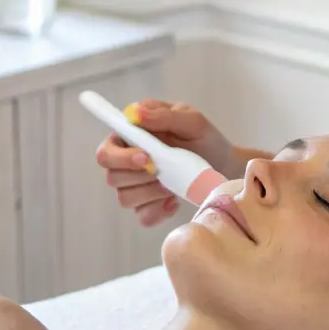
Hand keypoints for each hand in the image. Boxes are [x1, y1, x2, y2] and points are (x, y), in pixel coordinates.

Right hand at [94, 100, 234, 227]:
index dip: (120, 158)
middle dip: (141, 177)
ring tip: (174, 183)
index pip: (106, 152)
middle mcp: (126, 162)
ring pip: (125, 198)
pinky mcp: (147, 205)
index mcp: (129, 138)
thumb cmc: (203, 137)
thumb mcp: (191, 121)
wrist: (222, 164)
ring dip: (152, 193)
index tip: (146, 158)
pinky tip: (174, 200)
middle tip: (166, 171)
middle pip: (113, 177)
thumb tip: (135, 113)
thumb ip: (163, 115)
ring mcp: (135, 186)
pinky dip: (160, 211)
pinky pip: (143, 216)